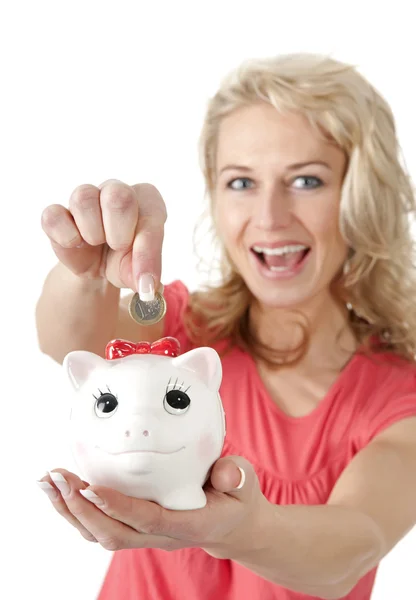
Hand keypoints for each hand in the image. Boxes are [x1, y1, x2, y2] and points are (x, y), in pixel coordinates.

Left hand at [37, 456, 269, 559]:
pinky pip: (101, 527)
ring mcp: (147, 536)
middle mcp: (162, 536)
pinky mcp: (137, 528)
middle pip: (113, 533)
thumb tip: (225, 472)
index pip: (146, 519)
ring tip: (47, 482)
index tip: (90, 485)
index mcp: (188, 524)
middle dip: (81, 507)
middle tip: (57, 477)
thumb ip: (236, 476)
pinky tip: (60, 490)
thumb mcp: (244, 482)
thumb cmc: (237, 498)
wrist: (234, 524)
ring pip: (101, 534)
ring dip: (71, 510)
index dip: (117, 506)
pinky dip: (76, 511)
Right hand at [40, 180, 166, 296]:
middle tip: (118, 247)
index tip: (143, 277)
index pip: (151, 211)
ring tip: (96, 243)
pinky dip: (65, 235)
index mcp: (146, 199)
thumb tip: (146, 286)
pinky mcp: (59, 213)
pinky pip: (53, 215)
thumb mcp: (142, 268)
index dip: (146, 247)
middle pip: (117, 195)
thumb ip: (147, 271)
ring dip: (92, 231)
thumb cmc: (127, 260)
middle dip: (118, 232)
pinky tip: (75, 244)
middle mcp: (116, 190)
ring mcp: (85, 198)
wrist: (99, 269)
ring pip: (83, 197)